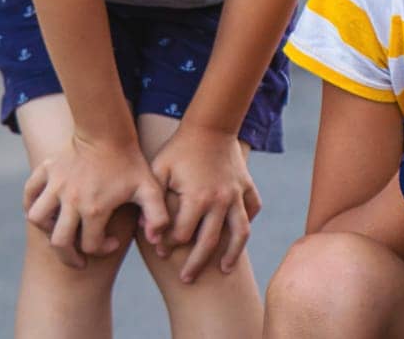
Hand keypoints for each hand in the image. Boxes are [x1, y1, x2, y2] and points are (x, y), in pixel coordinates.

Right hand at [23, 132, 170, 269]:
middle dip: (69, 257)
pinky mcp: (45, 171)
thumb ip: (158, 215)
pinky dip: (31, 205)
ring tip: (61, 230)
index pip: (90, 245)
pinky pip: (29, 194)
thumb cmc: (131, 162)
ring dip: (47, 230)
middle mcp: (71, 200)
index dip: (102, 250)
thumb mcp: (150, 188)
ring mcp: (55, 185)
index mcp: (95, 208)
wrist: (108, 130)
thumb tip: (156, 239)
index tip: (112, 243)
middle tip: (79, 260)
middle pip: (59, 242)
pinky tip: (46, 210)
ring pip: (37, 219)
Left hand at [149, 122, 260, 282]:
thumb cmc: (179, 149)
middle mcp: (220, 201)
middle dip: (196, 263)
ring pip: (239, 233)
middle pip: (209, 242)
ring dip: (231, 254)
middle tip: (188, 279)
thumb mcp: (159, 171)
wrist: (210, 125)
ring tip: (224, 269)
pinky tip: (238, 235)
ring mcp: (237, 194)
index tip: (161, 252)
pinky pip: (252, 210)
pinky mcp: (247, 186)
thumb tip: (151, 235)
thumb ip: (154, 204)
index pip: (182, 234)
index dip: (168, 245)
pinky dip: (246, 223)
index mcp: (197, 198)